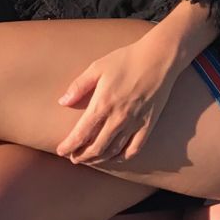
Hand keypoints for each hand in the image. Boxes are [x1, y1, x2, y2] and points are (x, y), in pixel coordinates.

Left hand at [55, 37, 180, 164]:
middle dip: (82, 156)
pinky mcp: (148, 125)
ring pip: (113, 151)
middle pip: (96, 147)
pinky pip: (134, 149)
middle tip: (73, 158)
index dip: (69, 145)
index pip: (81, 133)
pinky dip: (122, 157)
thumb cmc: (125, 60)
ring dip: (99, 159)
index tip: (61, 151)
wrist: (158, 59)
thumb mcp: (97, 68)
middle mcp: (118, 118)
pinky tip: (115, 157)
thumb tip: (62, 102)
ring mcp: (134, 123)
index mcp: (102, 104)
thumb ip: (78, 86)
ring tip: (89, 160)